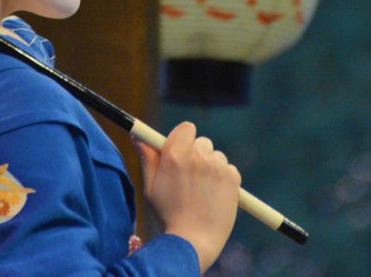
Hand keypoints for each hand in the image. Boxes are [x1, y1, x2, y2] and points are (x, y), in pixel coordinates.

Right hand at [134, 122, 240, 273]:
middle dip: (196, 154)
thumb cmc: (167, 214)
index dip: (183, 139)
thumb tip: (137, 135)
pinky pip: (229, 169)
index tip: (180, 151)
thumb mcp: (149, 186)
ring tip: (201, 192)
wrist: (193, 241)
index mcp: (175, 154)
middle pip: (201, 142)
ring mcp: (217, 166)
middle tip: (189, 177)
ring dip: (210, 167)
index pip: (186, 128)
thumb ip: (147, 157)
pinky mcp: (232, 178)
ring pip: (215, 156)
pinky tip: (213, 196)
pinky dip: (223, 179)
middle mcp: (197, 155)